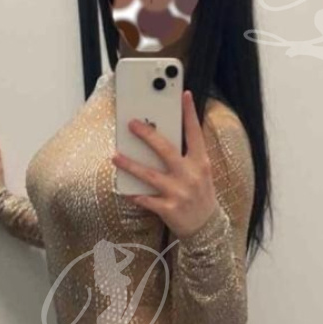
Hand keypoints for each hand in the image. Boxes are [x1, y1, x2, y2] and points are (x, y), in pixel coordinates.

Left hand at [111, 90, 218, 238]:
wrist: (207, 228)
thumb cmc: (200, 196)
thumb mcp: (200, 173)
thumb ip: (186, 157)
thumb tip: (162, 140)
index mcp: (200, 163)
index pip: (195, 134)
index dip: (190, 113)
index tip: (184, 95)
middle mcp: (190, 175)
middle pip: (165, 150)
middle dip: (147, 135)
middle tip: (132, 124)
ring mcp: (179, 193)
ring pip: (149, 175)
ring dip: (130, 165)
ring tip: (115, 157)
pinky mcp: (169, 209)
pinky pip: (146, 199)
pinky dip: (134, 194)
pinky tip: (123, 189)